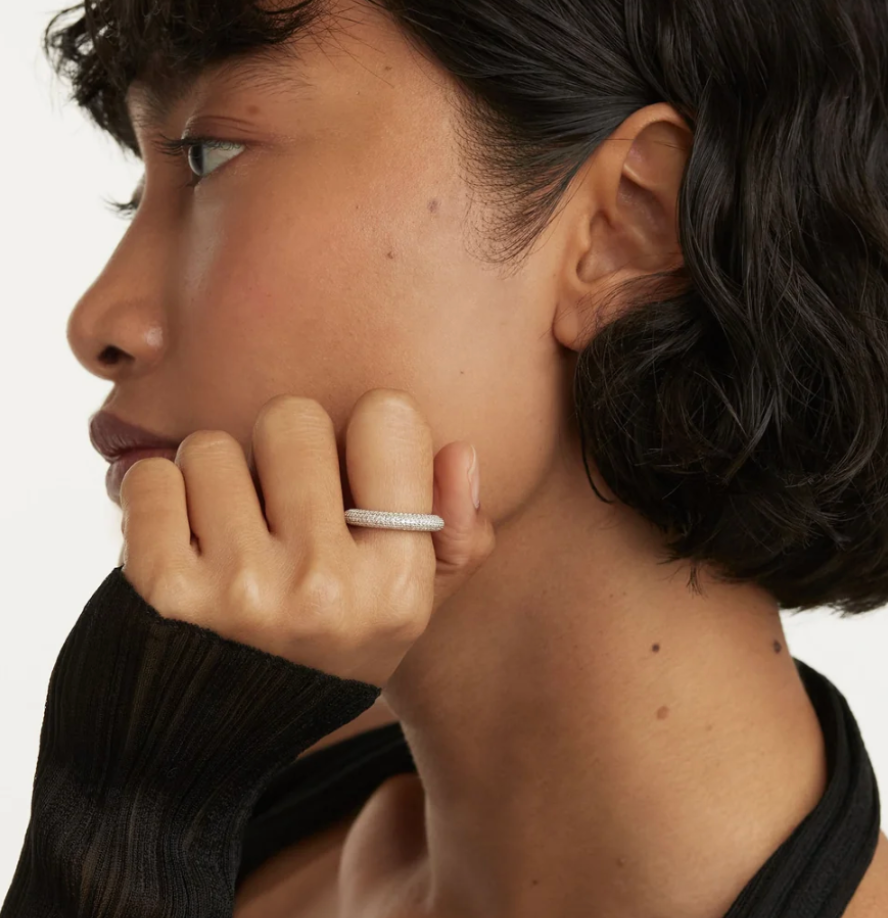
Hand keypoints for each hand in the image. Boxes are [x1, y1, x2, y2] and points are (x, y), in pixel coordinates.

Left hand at [117, 390, 494, 687]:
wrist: (204, 744)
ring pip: (213, 447)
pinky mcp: (163, 593)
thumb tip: (460, 451)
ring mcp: (243, 591)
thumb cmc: (316, 651)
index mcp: (397, 582)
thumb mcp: (403, 608)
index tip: (348, 470)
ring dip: (212, 480)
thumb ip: (452, 529)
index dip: (363, 431)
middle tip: (274, 504)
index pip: (387, 419)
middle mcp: (326, 586)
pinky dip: (155, 496)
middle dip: (277, 450)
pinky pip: (151, 478)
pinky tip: (176, 540)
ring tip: (223, 533)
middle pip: (292, 419)